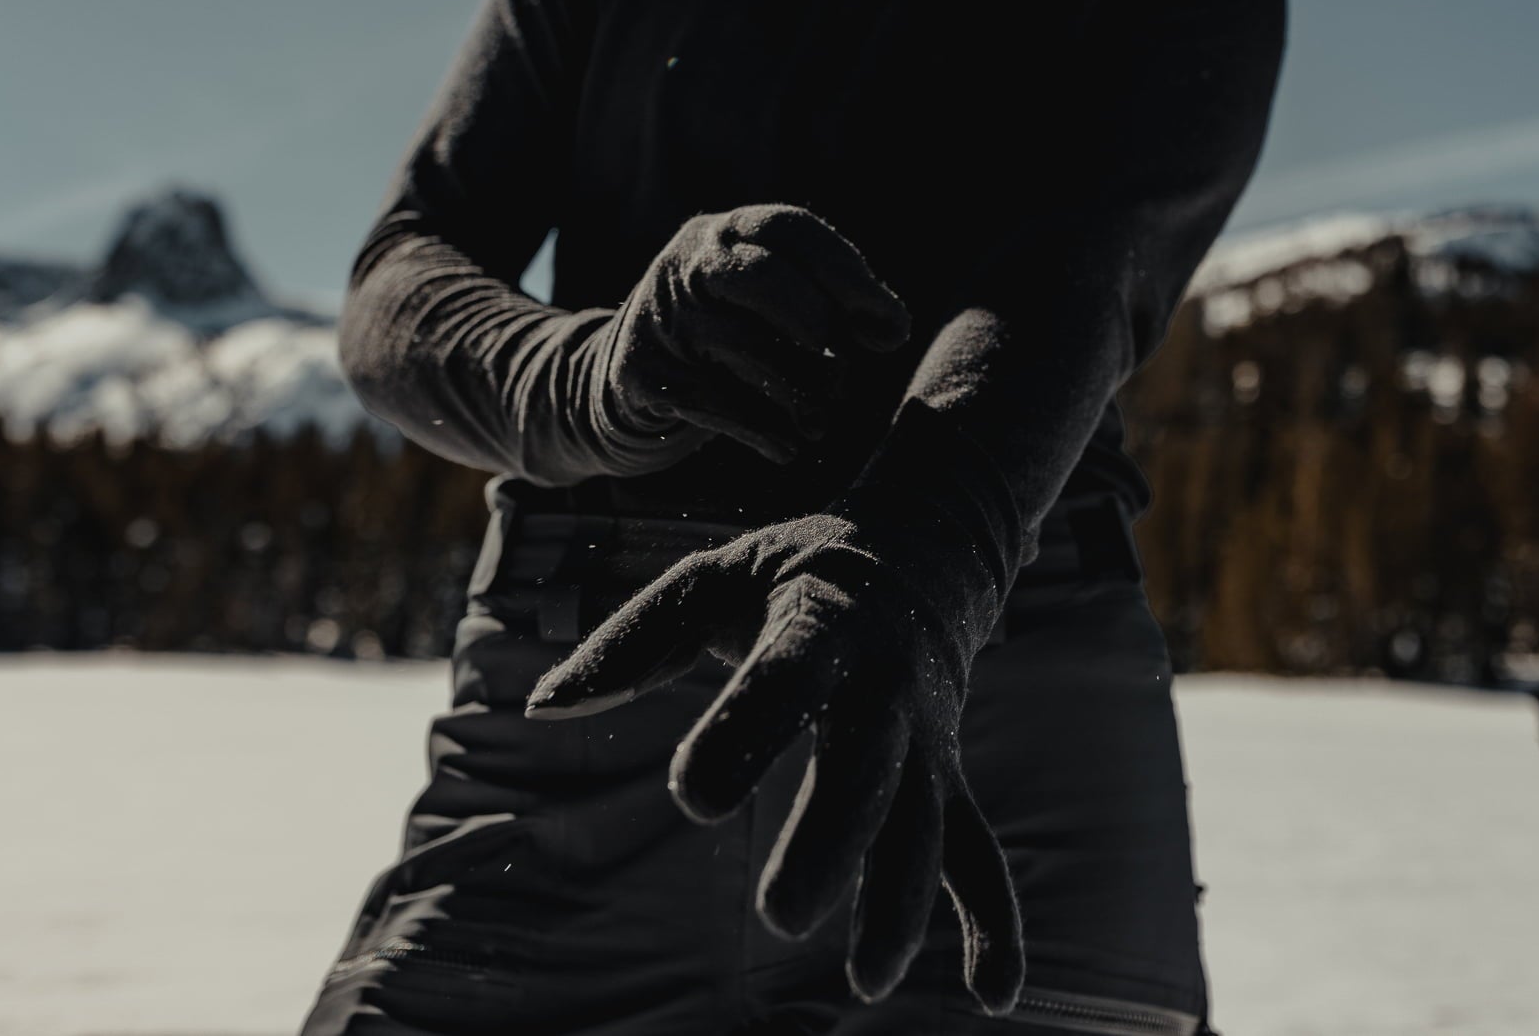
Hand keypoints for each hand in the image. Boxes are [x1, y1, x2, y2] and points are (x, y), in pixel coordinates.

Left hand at [522, 479, 1023, 1013]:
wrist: (927, 546)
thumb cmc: (792, 575)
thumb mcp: (712, 578)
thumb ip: (631, 641)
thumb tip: (543, 708)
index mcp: (821, 627)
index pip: (788, 678)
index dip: (746, 732)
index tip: (691, 796)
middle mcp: (886, 686)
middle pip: (866, 771)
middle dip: (831, 843)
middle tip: (780, 919)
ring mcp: (927, 738)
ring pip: (926, 825)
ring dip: (903, 904)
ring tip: (865, 983)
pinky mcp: (947, 777)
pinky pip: (977, 852)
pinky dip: (995, 922)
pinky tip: (995, 998)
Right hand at [593, 204, 910, 464]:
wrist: (616, 382)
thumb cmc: (723, 339)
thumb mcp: (769, 303)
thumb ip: (832, 304)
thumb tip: (893, 330)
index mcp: (729, 232)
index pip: (795, 231)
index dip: (851, 278)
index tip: (891, 332)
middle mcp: (689, 263)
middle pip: (768, 281)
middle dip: (821, 335)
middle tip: (839, 376)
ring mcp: (662, 317)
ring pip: (751, 351)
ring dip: (802, 397)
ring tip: (818, 422)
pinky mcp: (644, 374)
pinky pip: (723, 405)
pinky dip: (768, 432)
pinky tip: (787, 447)